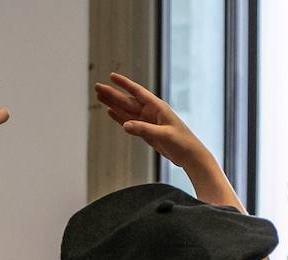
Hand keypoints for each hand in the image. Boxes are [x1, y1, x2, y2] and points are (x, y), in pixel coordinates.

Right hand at [94, 72, 209, 169]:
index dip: (124, 84)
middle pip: (127, 100)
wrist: (189, 155)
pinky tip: (110, 111)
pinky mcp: (145, 131)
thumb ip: (144, 129)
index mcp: (157, 107)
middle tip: (98, 87)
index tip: (112, 76)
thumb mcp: (163, 135)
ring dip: (112, 103)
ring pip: (125, 110)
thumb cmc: (182, 142)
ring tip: (100, 97)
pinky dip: (118, 116)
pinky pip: (128, 121)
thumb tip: (125, 125)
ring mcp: (147, 121)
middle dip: (112, 93)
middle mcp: (151, 112)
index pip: (137, 92)